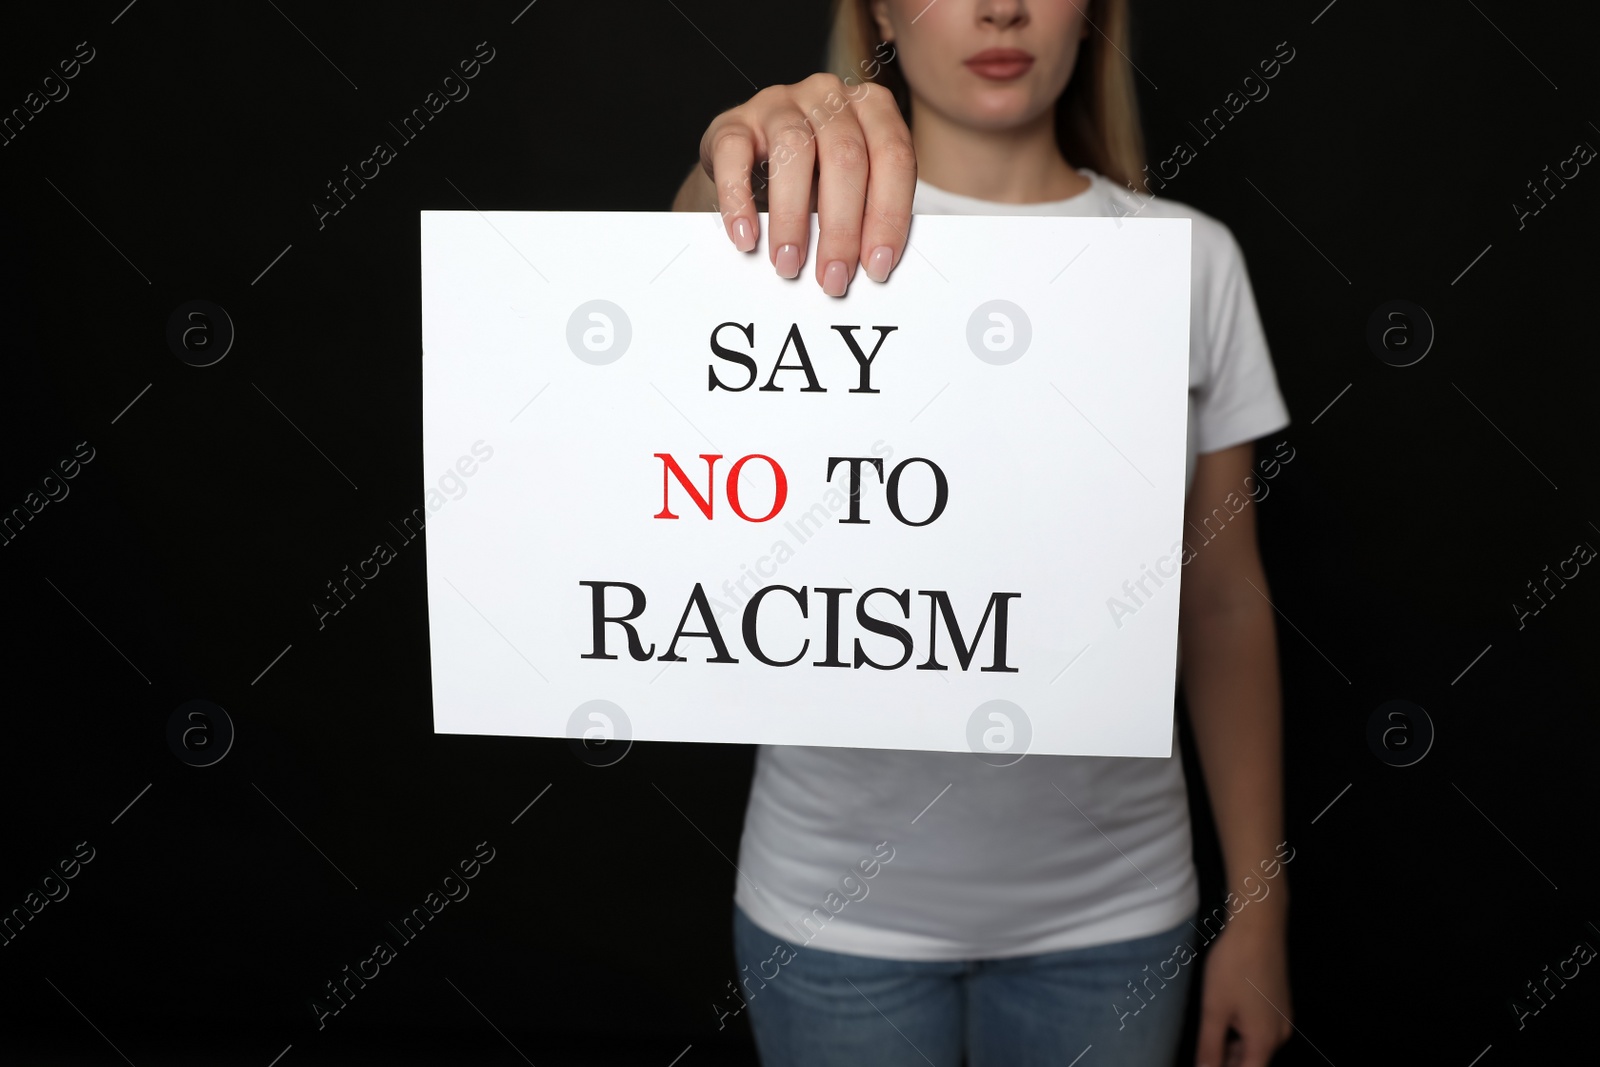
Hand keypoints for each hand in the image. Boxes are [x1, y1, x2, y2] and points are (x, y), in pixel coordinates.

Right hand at [698, 73, 916, 294]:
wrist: (751, 164)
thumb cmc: (814, 179)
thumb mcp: (851, 189)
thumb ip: (868, 214)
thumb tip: (874, 266)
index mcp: (872, 107)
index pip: (893, 156)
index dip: (889, 214)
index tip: (876, 266)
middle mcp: (828, 96)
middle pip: (846, 156)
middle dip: (841, 228)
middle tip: (832, 277)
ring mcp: (779, 103)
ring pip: (794, 149)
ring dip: (792, 217)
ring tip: (789, 263)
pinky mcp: (733, 121)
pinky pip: (734, 154)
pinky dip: (738, 199)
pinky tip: (745, 236)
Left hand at [1194, 908, 1291, 1066]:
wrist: (1259, 926)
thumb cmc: (1234, 966)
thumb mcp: (1214, 1009)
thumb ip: (1209, 1047)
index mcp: (1266, 1041)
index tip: (1206, 1064)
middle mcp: (1281, 1034)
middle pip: (1254, 1062)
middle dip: (1228, 1063)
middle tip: (1203, 1055)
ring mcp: (1283, 1018)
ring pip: (1257, 1046)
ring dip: (1234, 1049)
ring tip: (1209, 1038)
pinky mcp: (1279, 1004)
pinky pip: (1262, 1030)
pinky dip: (1242, 1033)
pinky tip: (1224, 1020)